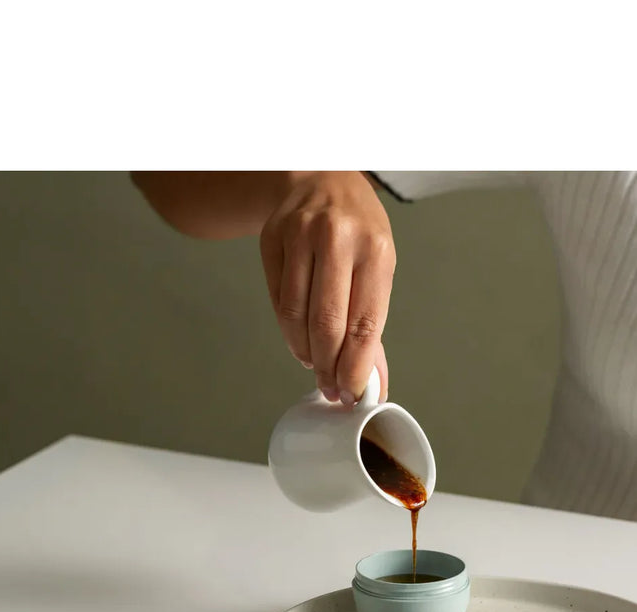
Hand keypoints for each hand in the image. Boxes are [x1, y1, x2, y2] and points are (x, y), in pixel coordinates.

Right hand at [259, 172, 394, 402]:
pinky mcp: (272, 240)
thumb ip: (373, 324)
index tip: (352, 394)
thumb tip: (373, 381)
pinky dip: (290, 333)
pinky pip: (278, 302)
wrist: (319, 177)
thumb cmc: (357, 229)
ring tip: (315, 367)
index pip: (364, 323)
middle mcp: (337, 238)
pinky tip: (300, 342)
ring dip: (305, 354)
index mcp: (375, 249)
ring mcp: (300, 236)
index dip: (355, 368)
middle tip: (331, 388)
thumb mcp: (378, 267)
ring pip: (296, 317)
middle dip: (328, 367)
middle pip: (326, 324)